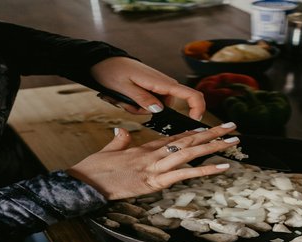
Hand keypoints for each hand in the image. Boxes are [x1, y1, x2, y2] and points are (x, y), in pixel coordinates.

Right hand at [66, 123, 239, 199]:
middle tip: (233, 128)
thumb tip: (121, 130)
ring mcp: (156, 167)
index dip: (195, 133)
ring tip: (234, 142)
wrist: (85, 182)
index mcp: (146, 148)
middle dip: (213, 134)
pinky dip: (205, 169)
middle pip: (189, 141)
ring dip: (215, 146)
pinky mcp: (155, 181)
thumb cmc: (95, 169)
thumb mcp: (108, 151)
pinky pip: (186, 174)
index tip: (211, 128)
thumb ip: (120, 140)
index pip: (176, 138)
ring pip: (191, 152)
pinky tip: (222, 166)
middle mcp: (155, 154)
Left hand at [90, 57, 204, 120]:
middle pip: (168, 108)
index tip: (194, 120)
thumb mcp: (124, 87)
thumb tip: (159, 110)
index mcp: (161, 82)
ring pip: (156, 108)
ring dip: (139, 109)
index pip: (190, 94)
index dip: (198, 107)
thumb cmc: (112, 70)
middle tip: (129, 105)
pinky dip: (137, 105)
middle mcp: (163, 84)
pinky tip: (126, 98)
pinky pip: (149, 104)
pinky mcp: (151, 89)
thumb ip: (142, 99)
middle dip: (148, 112)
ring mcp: (157, 87)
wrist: (103, 61)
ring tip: (124, 98)